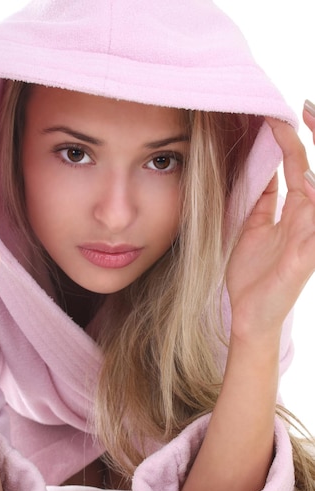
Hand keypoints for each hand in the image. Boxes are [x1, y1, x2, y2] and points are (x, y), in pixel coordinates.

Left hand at [226, 113, 314, 341]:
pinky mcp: (308, 256)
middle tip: (303, 107)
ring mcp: (311, 235)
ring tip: (310, 127)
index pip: (299, 164)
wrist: (249, 315)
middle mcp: (309, 218)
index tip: (276, 114)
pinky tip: (309, 181)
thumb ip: (263, 200)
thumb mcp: (253, 228)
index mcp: (296, 210)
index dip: (290, 138)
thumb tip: (266, 170)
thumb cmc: (252, 275)